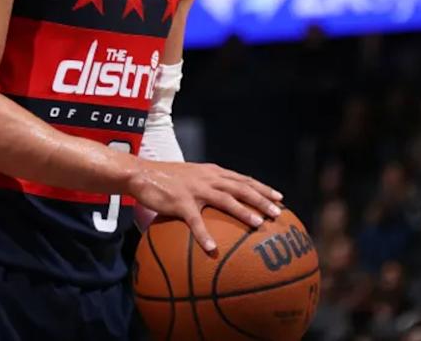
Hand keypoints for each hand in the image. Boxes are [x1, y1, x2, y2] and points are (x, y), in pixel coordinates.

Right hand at [127, 160, 282, 253]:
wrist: (141, 174)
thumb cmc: (166, 179)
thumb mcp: (191, 177)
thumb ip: (207, 186)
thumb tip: (222, 202)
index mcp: (212, 173)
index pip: (243, 179)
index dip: (262, 188)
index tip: (279, 198)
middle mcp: (208, 178)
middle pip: (241, 187)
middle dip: (262, 199)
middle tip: (278, 213)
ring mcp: (195, 189)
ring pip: (225, 199)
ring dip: (243, 212)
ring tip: (258, 224)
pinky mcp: (180, 202)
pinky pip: (195, 221)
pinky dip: (204, 235)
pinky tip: (212, 249)